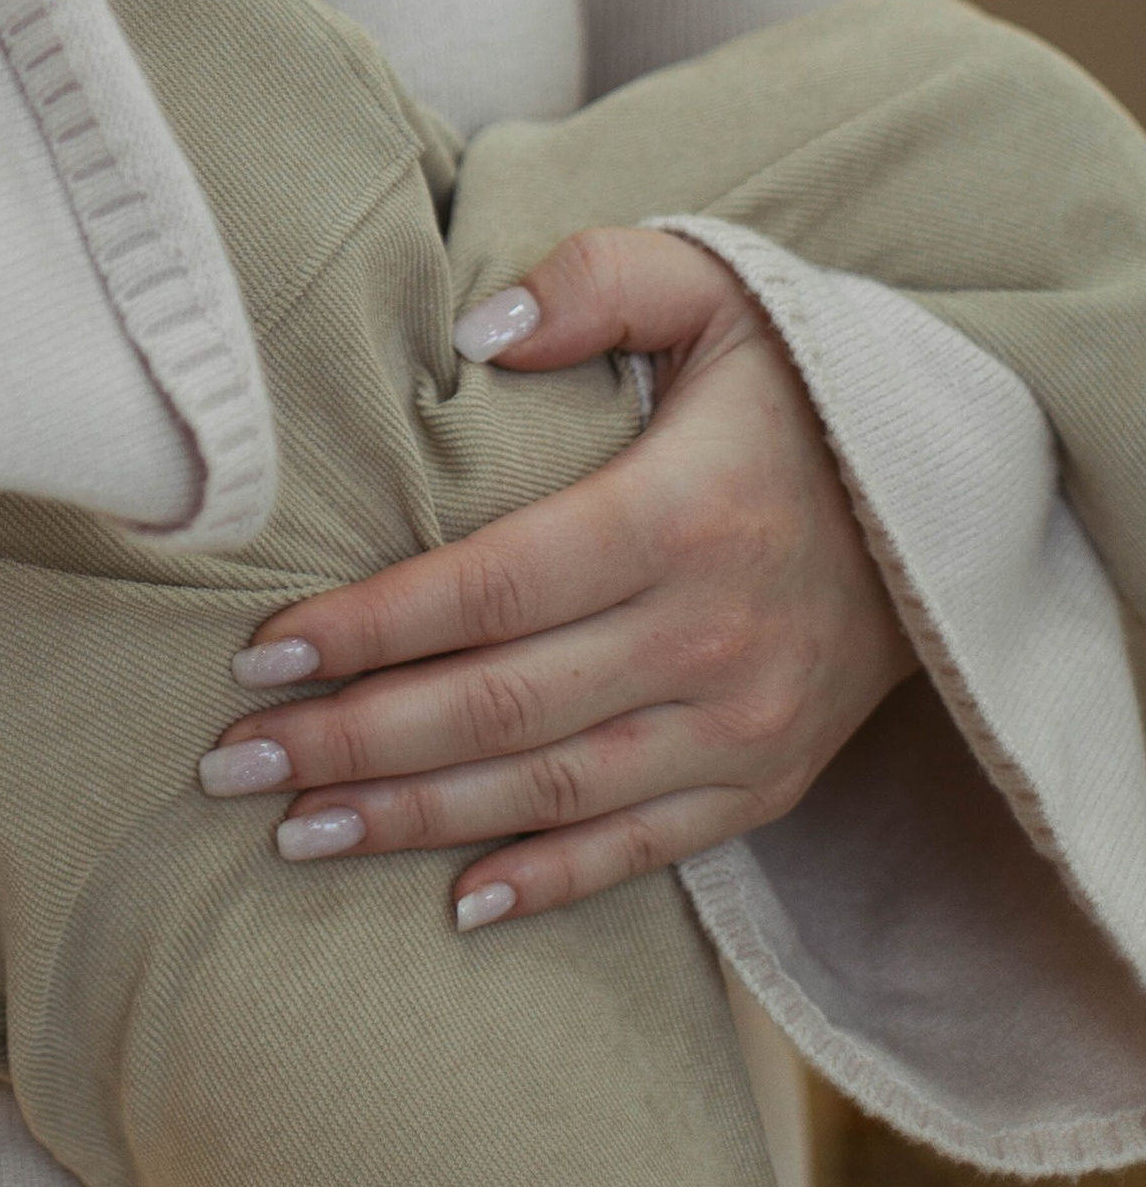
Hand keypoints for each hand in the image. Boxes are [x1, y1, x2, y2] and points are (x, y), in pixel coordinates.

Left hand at [205, 227, 916, 922]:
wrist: (956, 496)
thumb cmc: (797, 384)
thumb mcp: (713, 286)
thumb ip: (594, 281)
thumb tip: (477, 326)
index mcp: (677, 517)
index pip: (489, 590)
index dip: (369, 629)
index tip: (260, 654)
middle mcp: (708, 638)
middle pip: (495, 707)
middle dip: (350, 742)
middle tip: (230, 763)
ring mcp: (740, 726)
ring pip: (548, 791)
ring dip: (413, 820)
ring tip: (293, 831)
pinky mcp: (765, 782)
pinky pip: (642, 851)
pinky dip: (546, 881)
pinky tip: (453, 905)